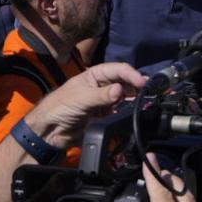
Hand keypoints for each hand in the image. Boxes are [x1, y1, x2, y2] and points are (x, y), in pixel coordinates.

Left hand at [29, 62, 145, 145]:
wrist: (50, 131)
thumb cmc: (60, 107)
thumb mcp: (81, 98)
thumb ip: (102, 96)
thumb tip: (121, 90)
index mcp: (95, 75)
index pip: (118, 70)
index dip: (131, 74)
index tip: (142, 82)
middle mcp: (103, 85)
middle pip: (126, 82)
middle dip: (138, 85)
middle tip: (151, 91)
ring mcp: (106, 100)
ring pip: (127, 96)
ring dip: (136, 98)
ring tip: (146, 101)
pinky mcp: (107, 115)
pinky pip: (122, 111)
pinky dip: (130, 111)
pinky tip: (137, 112)